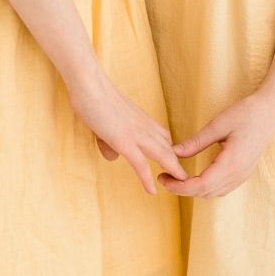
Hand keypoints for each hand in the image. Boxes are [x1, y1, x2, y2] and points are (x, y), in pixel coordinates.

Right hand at [69, 72, 186, 194]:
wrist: (88, 84)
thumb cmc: (93, 97)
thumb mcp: (105, 120)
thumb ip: (110, 139)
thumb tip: (113, 157)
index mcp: (142, 119)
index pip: (163, 136)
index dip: (170, 149)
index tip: (174, 160)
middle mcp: (144, 126)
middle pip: (168, 147)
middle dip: (178, 163)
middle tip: (186, 177)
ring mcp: (136, 134)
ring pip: (163, 155)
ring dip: (173, 171)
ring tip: (182, 185)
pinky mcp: (124, 141)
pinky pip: (140, 165)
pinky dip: (147, 179)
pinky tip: (152, 191)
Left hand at [159, 88, 274, 199]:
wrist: (272, 111)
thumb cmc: (246, 114)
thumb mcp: (218, 125)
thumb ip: (196, 142)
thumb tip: (172, 152)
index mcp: (231, 163)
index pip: (200, 185)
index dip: (179, 186)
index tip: (163, 178)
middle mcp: (238, 174)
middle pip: (205, 192)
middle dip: (182, 189)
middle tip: (164, 177)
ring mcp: (243, 175)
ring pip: (214, 193)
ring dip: (194, 190)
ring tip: (176, 178)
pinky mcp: (244, 172)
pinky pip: (222, 188)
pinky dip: (206, 187)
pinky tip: (195, 178)